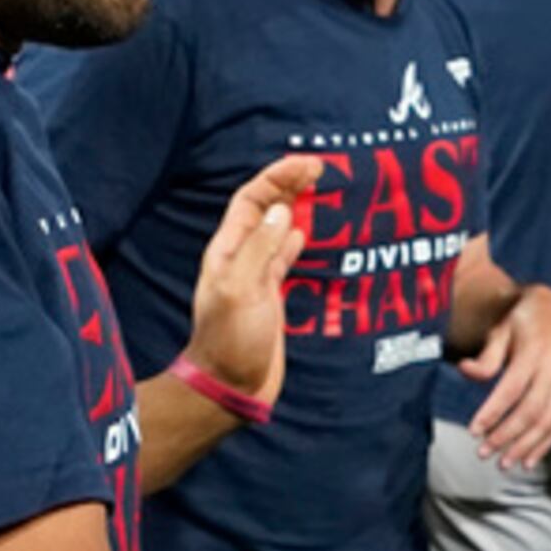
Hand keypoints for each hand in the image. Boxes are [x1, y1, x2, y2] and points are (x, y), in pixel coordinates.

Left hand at [180, 154, 318, 411]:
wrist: (230, 385)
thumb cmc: (231, 341)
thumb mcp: (243, 290)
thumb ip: (261, 249)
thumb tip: (283, 212)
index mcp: (229, 251)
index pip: (253, 200)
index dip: (279, 177)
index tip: (309, 164)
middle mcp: (242, 258)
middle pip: (267, 209)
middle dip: (290, 185)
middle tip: (322, 168)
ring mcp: (257, 276)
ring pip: (279, 230)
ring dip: (298, 208)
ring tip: (321, 192)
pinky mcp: (271, 296)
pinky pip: (286, 258)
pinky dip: (299, 241)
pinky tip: (309, 234)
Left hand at [461, 282, 550, 466]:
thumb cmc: (522, 319)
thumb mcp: (500, 328)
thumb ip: (486, 355)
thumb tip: (465, 371)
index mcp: (536, 350)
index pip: (512, 389)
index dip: (492, 413)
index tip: (474, 431)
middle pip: (532, 410)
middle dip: (507, 436)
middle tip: (484, 452)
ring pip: (549, 421)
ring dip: (526, 446)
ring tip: (505, 463)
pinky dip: (546, 444)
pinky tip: (530, 459)